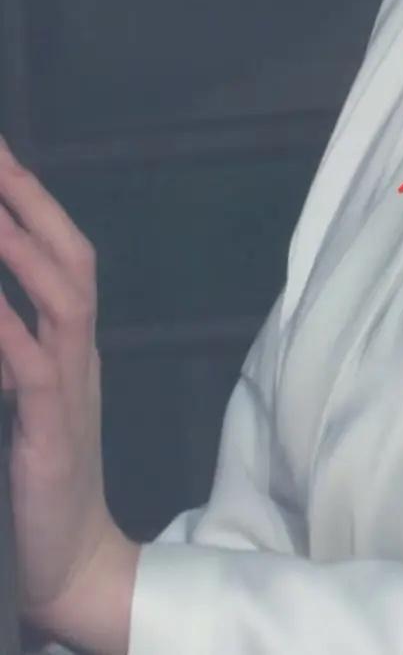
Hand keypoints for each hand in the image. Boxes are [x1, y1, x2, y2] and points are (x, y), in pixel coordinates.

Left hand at [0, 138, 135, 643]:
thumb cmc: (44, 482)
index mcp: (72, 345)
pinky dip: (9, 324)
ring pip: (61, 297)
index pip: (65, 254)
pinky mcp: (53, 431)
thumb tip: (2, 293)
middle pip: (73, 258)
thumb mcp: (30, 399)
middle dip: (31, 200)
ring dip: (23, 247)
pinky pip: (32, 364)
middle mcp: (80, 353)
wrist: (76, 564)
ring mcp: (72, 389)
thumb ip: (17, 345)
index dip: (34, 201)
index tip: (4, 154)